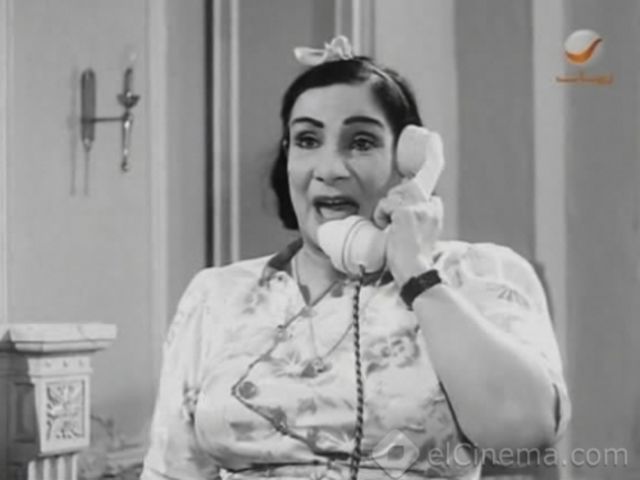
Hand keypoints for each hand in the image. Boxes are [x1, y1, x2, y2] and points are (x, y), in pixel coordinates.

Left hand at [372, 131, 444, 285]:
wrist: (414, 272)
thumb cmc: (411, 257)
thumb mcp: (418, 231)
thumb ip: (415, 213)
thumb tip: (403, 196)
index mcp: (435, 208)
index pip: (425, 179)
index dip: (423, 166)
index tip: (431, 144)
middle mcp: (430, 204)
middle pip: (404, 187)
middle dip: (393, 203)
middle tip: (395, 224)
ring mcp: (419, 207)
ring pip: (392, 197)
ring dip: (385, 213)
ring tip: (393, 231)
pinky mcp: (406, 212)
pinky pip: (385, 206)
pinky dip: (382, 218)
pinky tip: (390, 231)